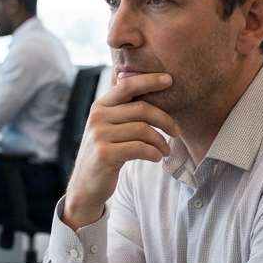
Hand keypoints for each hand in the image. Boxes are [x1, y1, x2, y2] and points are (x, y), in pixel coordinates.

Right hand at [62, 72, 178, 230]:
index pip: (127, 85)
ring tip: (166, 150)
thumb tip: (132, 77)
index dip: (149, 80)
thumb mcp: (106, 126)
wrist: (86, 185)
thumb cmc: (104, 152)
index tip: (169, 79)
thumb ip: (119, 106)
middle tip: (177, 131)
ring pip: (143, 130)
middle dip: (165, 119)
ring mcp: (99, 136)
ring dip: (161, 141)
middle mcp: (97, 117)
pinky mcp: (105, 154)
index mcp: (100, 106)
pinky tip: (157, 157)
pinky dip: (154, 153)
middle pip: (141, 109)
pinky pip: (139, 148)